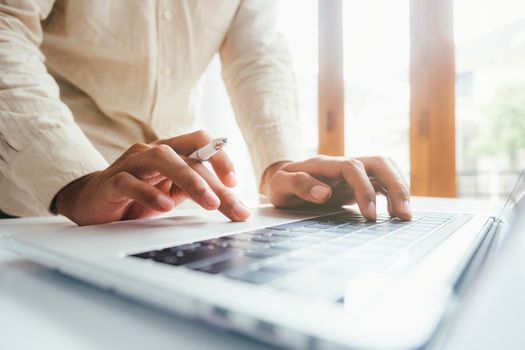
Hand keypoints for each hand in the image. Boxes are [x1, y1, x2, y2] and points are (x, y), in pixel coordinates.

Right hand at [55, 130, 249, 224]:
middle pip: (188, 158)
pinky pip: (130, 182)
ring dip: (191, 181)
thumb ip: (195, 190)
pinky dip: (149, 193)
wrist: (93, 203)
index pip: (200, 141)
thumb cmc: (136, 196)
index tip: (234, 183)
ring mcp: (131, 164)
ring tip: (209, 203)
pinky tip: (164, 207)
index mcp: (170, 152)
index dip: (220, 157)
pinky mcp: (111, 181)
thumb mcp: (172, 192)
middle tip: (234, 208)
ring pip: (162, 160)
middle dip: (215, 184)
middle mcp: (152, 152)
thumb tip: (231, 201)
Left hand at [263, 156, 411, 220]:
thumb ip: (299, 185)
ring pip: (385, 171)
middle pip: (379, 163)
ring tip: (405, 217)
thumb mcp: (280, 186)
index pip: (353, 167)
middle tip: (404, 214)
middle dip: (395, 186)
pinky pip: (382, 184)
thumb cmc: (281, 184)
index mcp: (325, 164)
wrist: (283, 181)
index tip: (369, 215)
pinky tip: (397, 214)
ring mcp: (353, 173)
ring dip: (400, 190)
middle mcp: (343, 165)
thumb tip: (324, 193)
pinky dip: (393, 196)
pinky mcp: (358, 183)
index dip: (364, 189)